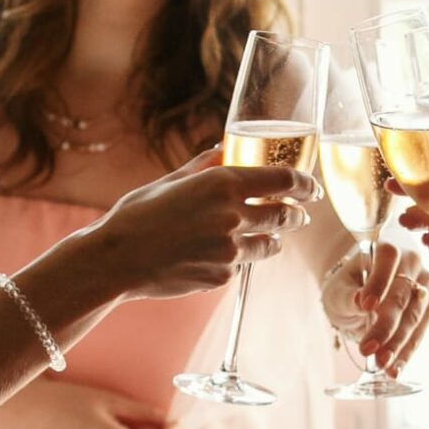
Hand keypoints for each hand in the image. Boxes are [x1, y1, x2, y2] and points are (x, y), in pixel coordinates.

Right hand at [93, 149, 315, 300]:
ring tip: (266, 237)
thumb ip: (205, 166)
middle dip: (295, 214)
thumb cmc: (137, 214)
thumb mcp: (172, 180)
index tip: (312, 187)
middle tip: (296, 214)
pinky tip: (217, 255)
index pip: (284, 181)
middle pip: (285, 215)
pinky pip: (242, 266)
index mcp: (222, 184)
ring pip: (269, 245)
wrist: (116, 259)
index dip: (305, 184)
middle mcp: (232, 216)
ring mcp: (230, 250)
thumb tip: (225, 151)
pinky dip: (238, 260)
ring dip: (272, 239)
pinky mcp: (222, 277)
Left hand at [321, 241, 428, 376]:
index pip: (388, 257)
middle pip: (403, 293)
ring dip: (399, 342)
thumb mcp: (338, 289)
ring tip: (382, 364)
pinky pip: (420, 331)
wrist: (359, 299)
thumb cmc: (348, 287)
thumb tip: (360, 302)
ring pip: (415, 315)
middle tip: (368, 349)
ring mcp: (424, 285)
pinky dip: (406, 352)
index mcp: (387, 245)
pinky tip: (395, 369)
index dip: (379, 281)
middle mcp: (412, 261)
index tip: (366, 306)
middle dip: (386, 324)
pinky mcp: (428, 308)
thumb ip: (348, 294)